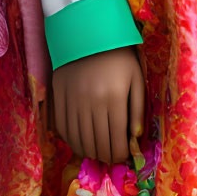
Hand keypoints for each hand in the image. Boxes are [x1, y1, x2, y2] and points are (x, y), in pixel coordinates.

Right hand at [52, 46, 144, 164]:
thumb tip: (136, 137)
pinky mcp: (58, 102)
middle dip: (106, 156)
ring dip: (90, 152)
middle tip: (111, 157)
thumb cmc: (119, 58)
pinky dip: (73, 142)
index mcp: (115, 99)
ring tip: (98, 153)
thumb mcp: (136, 78)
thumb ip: (138, 109)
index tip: (123, 157)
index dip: (120, 154)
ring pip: (80, 141)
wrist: (89, 37)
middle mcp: (92, 104)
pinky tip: (82, 143)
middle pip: (98, 143)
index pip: (116, 139)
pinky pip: (64, 131)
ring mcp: (73, 104)